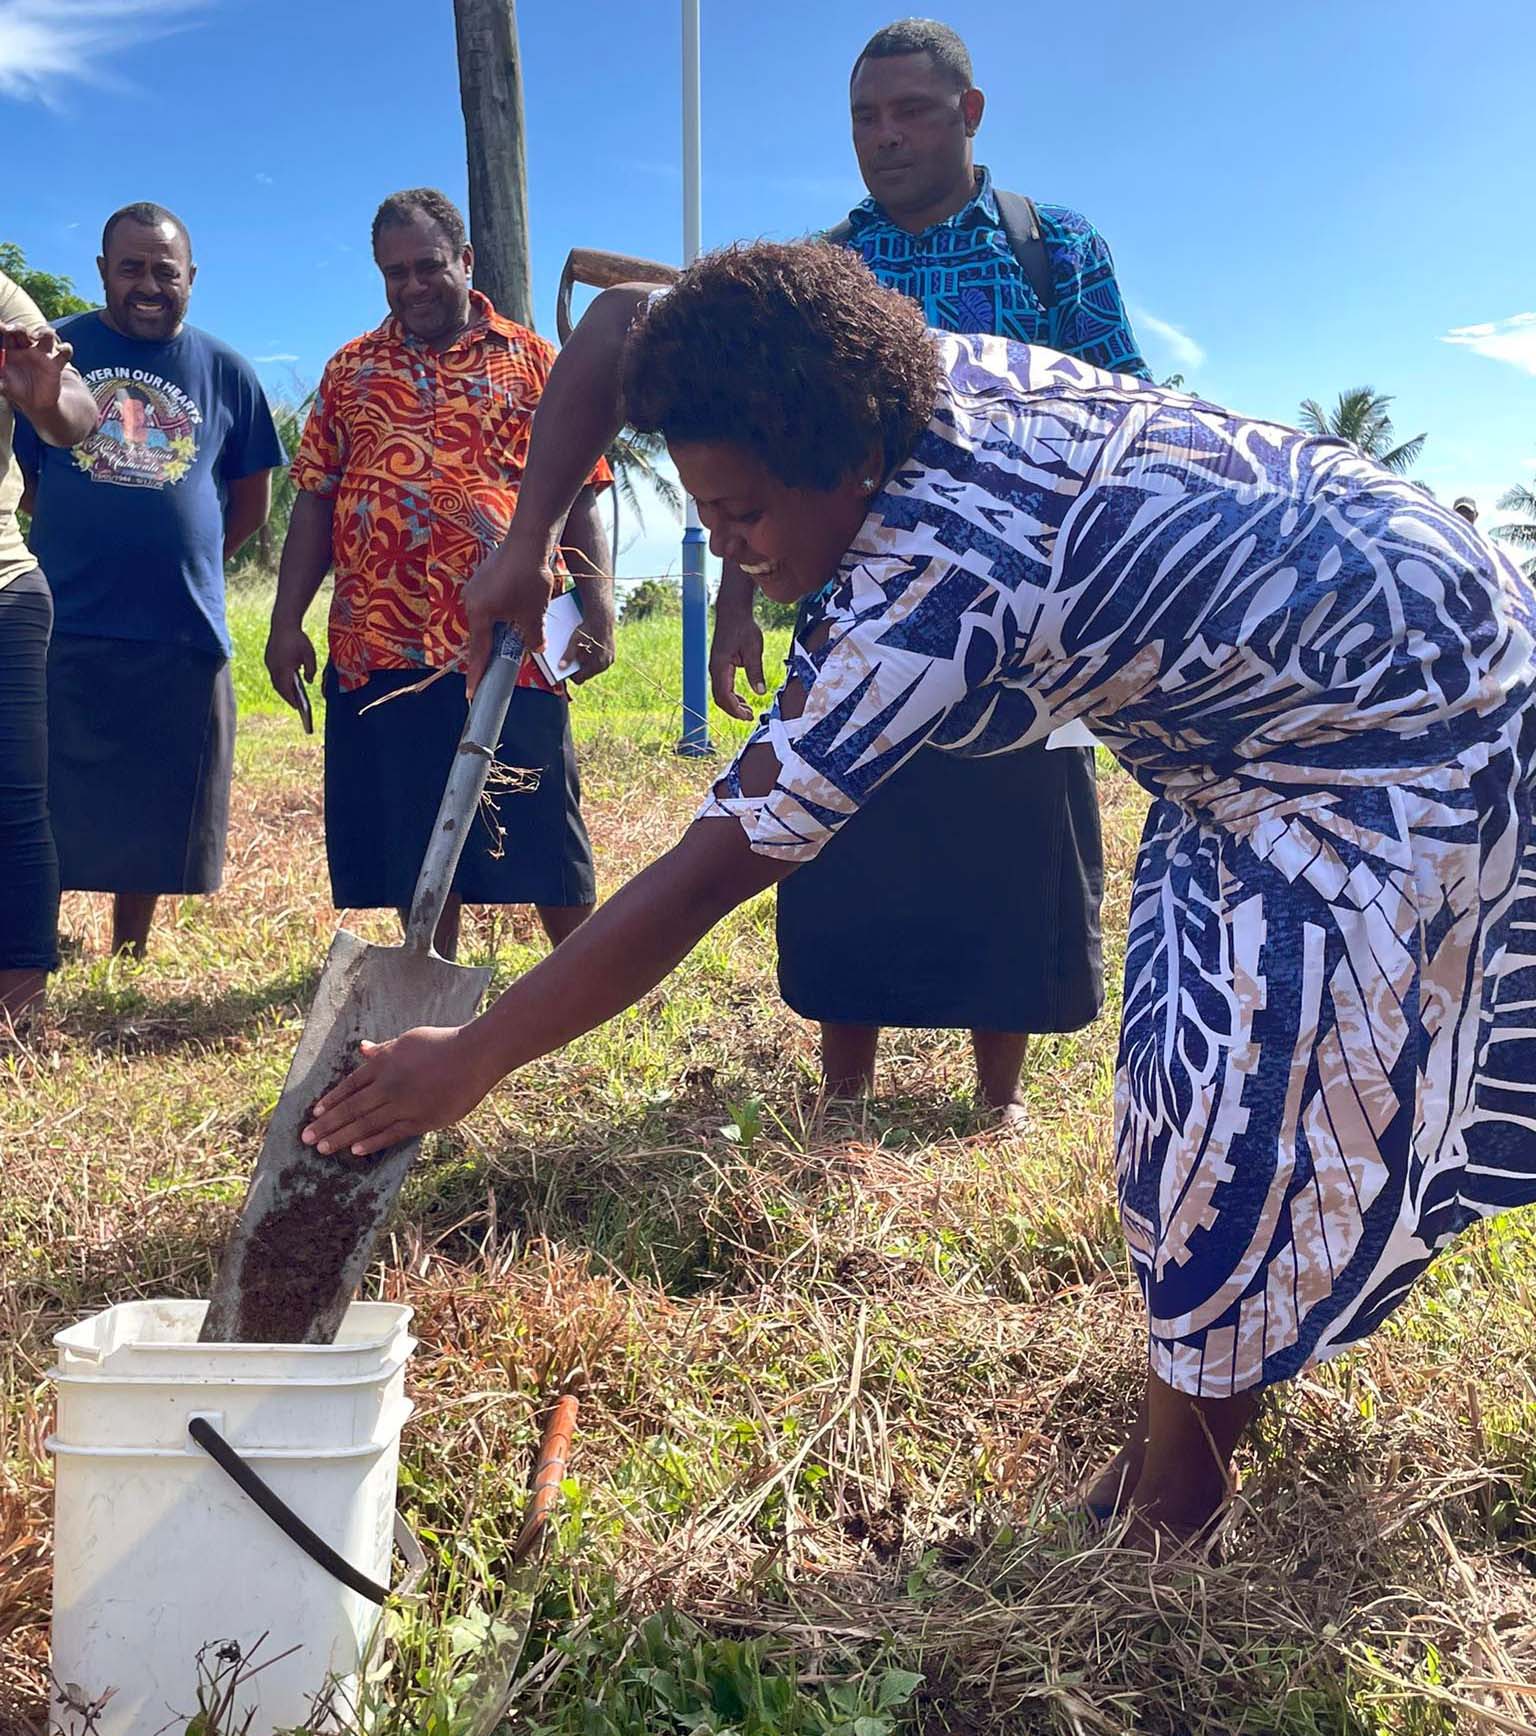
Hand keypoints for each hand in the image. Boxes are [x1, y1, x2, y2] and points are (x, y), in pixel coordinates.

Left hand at [0, 322, 74, 417]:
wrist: (37, 405)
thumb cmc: (17, 392)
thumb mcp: (4, 384)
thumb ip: (0, 375)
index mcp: (11, 350)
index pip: (7, 334)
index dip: (2, 328)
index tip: (0, 328)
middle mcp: (27, 349)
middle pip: (23, 330)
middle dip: (17, 327)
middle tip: (10, 330)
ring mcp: (42, 355)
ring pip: (45, 334)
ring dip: (43, 331)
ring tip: (36, 337)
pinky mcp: (56, 364)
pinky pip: (65, 352)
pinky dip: (65, 348)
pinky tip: (60, 350)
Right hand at [265, 620, 316, 709]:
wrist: (283, 623)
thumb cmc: (298, 639)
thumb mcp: (310, 655)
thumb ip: (311, 670)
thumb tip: (309, 682)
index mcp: (283, 668)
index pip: (286, 689)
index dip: (291, 699)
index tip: (298, 707)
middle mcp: (273, 667)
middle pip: (279, 686)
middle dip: (287, 696)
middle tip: (296, 704)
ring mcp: (269, 662)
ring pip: (275, 680)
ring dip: (283, 688)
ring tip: (293, 695)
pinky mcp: (268, 658)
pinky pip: (274, 673)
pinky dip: (281, 679)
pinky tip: (289, 681)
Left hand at [302, 1025, 498, 1157]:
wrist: (476, 1054)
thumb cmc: (443, 1042)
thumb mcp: (408, 1039)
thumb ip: (384, 1049)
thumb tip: (363, 1049)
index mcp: (385, 1063)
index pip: (350, 1086)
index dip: (331, 1101)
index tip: (315, 1113)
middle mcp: (389, 1085)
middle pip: (351, 1108)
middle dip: (327, 1124)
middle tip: (307, 1138)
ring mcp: (405, 1105)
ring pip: (366, 1124)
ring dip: (342, 1137)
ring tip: (322, 1148)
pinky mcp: (423, 1119)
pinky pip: (392, 1134)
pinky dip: (372, 1142)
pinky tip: (355, 1150)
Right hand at [463, 538, 558, 695]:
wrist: (530, 539)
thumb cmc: (530, 578)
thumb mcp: (534, 614)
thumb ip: (533, 636)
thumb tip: (537, 649)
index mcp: (479, 614)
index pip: (478, 652)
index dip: (477, 674)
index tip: (471, 693)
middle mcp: (471, 601)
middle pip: (481, 634)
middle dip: (491, 650)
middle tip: (496, 668)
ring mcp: (475, 587)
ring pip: (486, 618)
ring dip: (498, 630)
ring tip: (511, 639)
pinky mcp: (483, 576)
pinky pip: (490, 603)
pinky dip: (500, 613)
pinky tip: (514, 614)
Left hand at [568, 591, 615, 684]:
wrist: (602, 617)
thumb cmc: (587, 629)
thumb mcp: (574, 642)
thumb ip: (568, 656)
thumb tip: (561, 667)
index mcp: (595, 664)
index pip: (580, 679)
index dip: (571, 675)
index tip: (565, 667)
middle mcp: (605, 665)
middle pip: (587, 674)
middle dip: (579, 668)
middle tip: (573, 657)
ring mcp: (609, 661)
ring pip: (594, 668)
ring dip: (586, 663)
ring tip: (581, 651)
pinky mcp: (612, 656)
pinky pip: (600, 662)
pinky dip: (593, 659)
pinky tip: (588, 648)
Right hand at [709, 604, 765, 721]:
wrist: (732, 612)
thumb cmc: (743, 628)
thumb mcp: (754, 649)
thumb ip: (755, 671)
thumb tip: (760, 692)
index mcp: (720, 667)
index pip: (724, 696)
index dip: (735, 710)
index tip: (748, 716)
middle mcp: (714, 669)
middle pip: (720, 698)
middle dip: (734, 710)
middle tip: (749, 716)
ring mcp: (715, 667)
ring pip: (720, 693)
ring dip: (733, 704)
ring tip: (747, 710)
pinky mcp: (719, 665)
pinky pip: (722, 686)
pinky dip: (731, 695)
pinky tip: (742, 699)